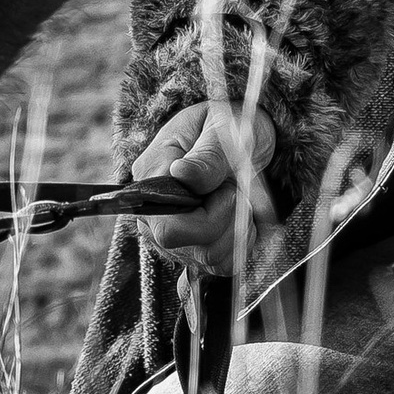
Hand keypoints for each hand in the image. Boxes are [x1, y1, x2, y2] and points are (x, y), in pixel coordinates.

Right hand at [133, 100, 278, 277]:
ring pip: (210, 260)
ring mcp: (173, 236)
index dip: (209, 217)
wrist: (240, 135)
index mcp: (152, 178)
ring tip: (238, 198)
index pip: (168, 228)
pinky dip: (242, 245)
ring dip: (238, 231)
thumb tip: (182, 174)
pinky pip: (222, 267)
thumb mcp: (221, 128)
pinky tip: (242, 219)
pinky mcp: (194, 250)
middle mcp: (154, 215)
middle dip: (227, 223)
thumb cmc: (227, 126)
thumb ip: (206, 155)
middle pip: (189, 248)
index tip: (230, 187)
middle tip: (236, 190)